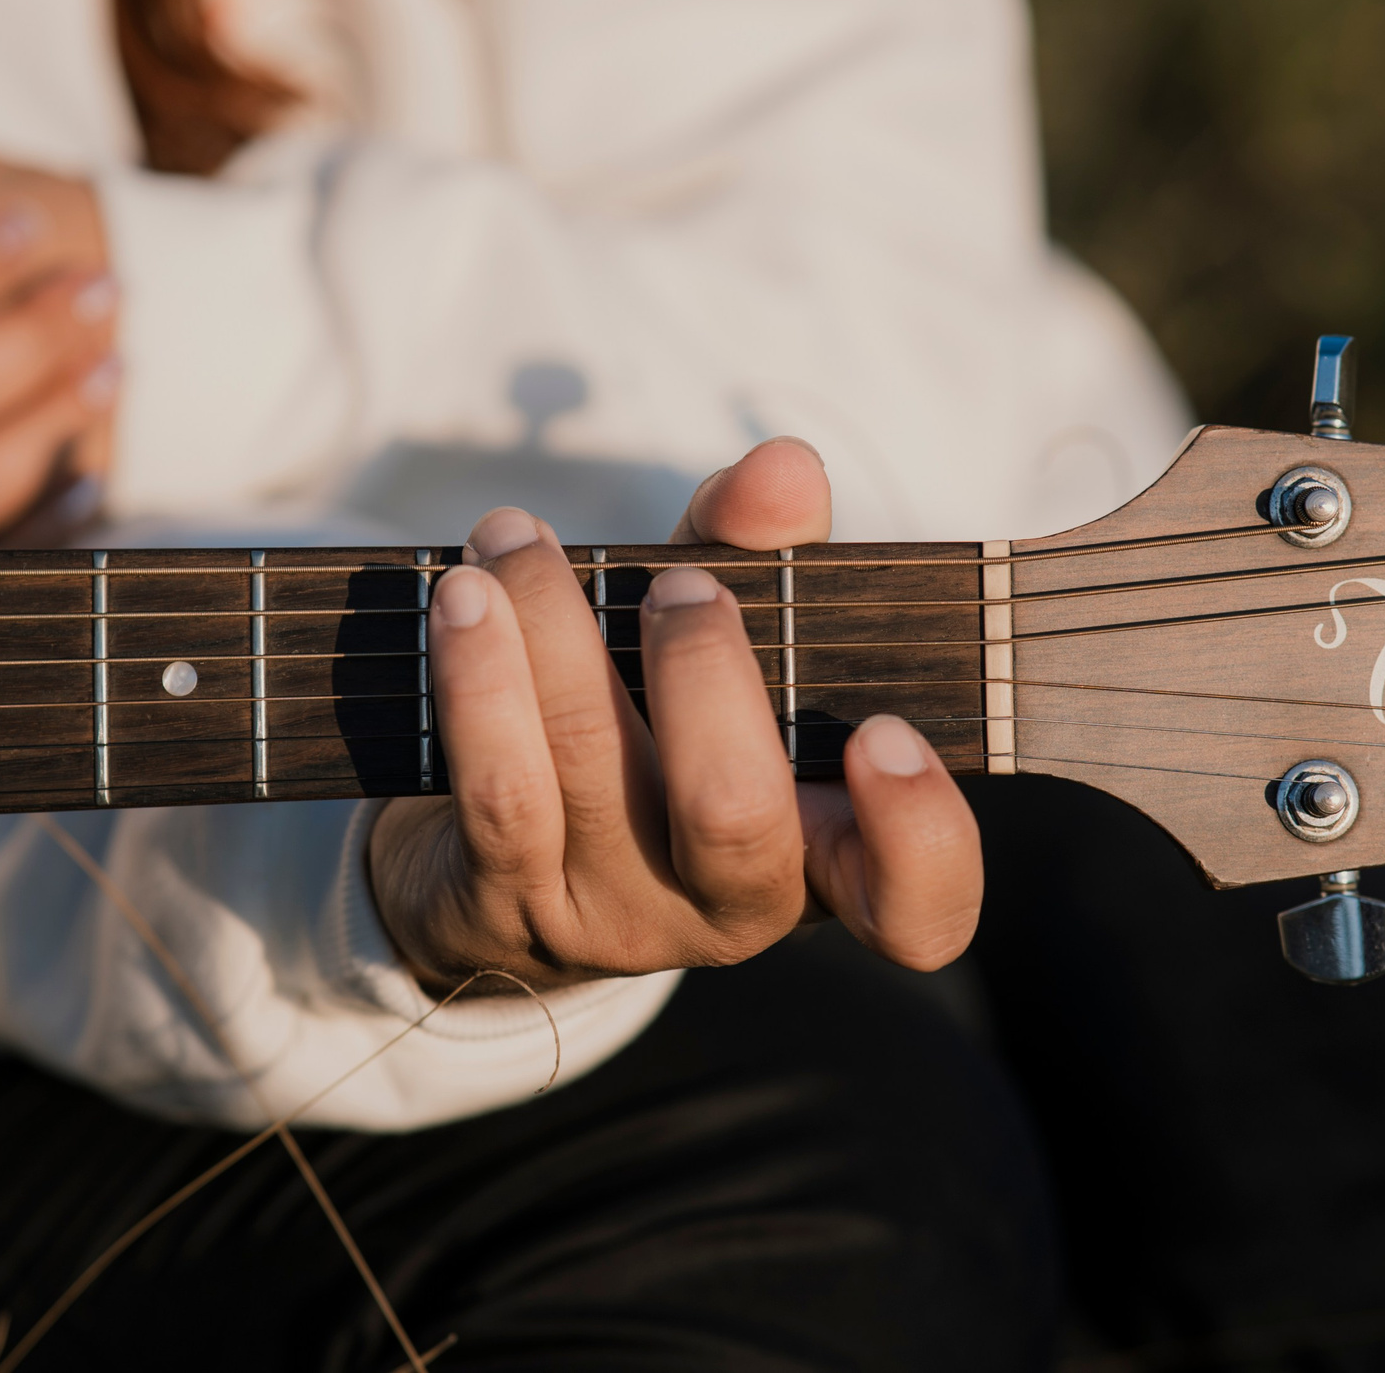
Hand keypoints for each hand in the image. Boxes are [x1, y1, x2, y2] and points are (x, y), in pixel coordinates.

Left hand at [368, 438, 983, 991]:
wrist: (493, 854)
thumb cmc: (649, 722)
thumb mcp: (722, 639)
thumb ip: (761, 553)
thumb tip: (783, 468)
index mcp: (824, 853)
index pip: (919, 908)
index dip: (919, 836)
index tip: (884, 734)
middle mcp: (729, 906)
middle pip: (734, 815)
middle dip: (701, 672)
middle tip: (676, 585)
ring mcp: (613, 915)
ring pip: (590, 774)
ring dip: (550, 632)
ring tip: (517, 540)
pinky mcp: (505, 905)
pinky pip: (496, 790)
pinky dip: (481, 677)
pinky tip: (465, 595)